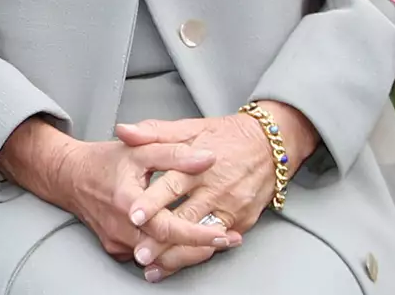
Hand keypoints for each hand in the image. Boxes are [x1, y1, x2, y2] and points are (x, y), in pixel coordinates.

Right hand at [0, 118, 236, 262]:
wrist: (68, 176)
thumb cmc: (104, 161)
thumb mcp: (140, 150)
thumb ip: (174, 153)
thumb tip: (208, 158)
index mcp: (127, 202)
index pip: (168, 227)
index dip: (198, 233)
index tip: (224, 234)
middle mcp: (121, 227)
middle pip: (167, 250)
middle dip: (201, 248)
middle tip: (230, 240)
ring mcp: (117, 241)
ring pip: (158, 258)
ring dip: (187, 252)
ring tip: (215, 243)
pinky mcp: (115, 248)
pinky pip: (145, 255)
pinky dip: (167, 251)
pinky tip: (186, 244)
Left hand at [115, 102, 318, 280]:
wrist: (270, 145)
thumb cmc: (225, 135)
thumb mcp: (189, 127)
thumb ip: (154, 132)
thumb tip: (123, 130)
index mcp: (198, 165)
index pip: (172, 185)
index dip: (152, 202)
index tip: (133, 215)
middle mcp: (215, 189)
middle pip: (185, 218)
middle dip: (162, 239)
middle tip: (140, 254)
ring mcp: (230, 208)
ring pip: (201, 236)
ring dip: (178, 254)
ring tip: (155, 267)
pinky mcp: (242, 221)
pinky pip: (218, 242)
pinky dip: (198, 253)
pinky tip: (180, 263)